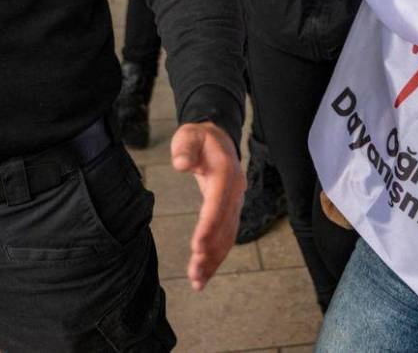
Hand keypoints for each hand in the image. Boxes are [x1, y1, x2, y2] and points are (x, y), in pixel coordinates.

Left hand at [170, 121, 244, 290]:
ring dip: (214, 260)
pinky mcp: (231, 212)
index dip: (209, 226)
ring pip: (228, 236)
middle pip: (225, 226)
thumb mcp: (189, 135)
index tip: (197, 246)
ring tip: (198, 281)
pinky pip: (227, 237)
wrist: (219, 138)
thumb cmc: (200, 139)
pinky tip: (204, 274)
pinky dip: (217, 256)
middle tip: (195, 273)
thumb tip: (182, 164)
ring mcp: (236, 203)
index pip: (218, 203)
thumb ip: (185, 148)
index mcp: (226, 173)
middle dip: (211, 251)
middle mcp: (235, 191)